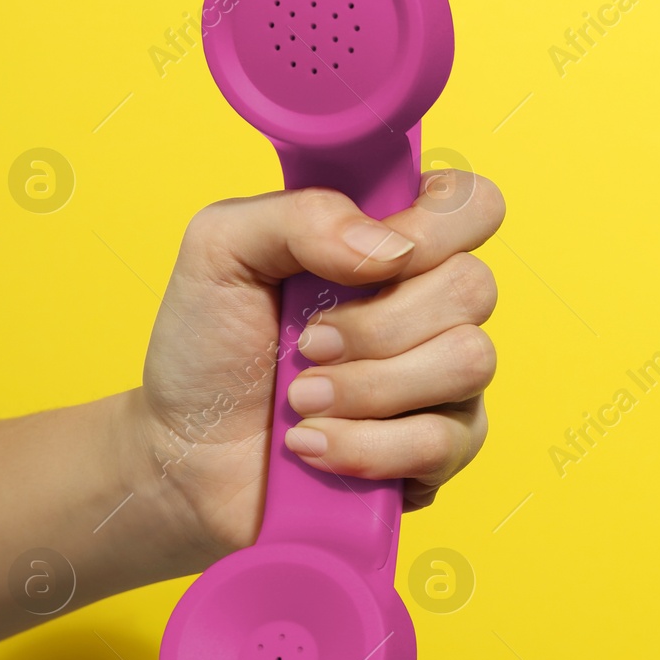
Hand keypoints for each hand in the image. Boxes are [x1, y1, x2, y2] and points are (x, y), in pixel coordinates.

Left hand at [134, 170, 503, 571]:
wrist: (184, 454)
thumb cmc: (209, 347)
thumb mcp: (221, 248)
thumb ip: (302, 214)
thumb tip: (391, 248)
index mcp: (393, 244)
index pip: (473, 205)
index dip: (436, 227)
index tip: (368, 262)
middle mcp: (433, 308)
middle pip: (475, 287)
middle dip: (380, 324)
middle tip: (309, 344)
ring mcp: (446, 382)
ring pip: (470, 362)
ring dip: (370, 387)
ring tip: (303, 401)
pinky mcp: (441, 452)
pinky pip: (444, 441)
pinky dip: (367, 446)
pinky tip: (315, 446)